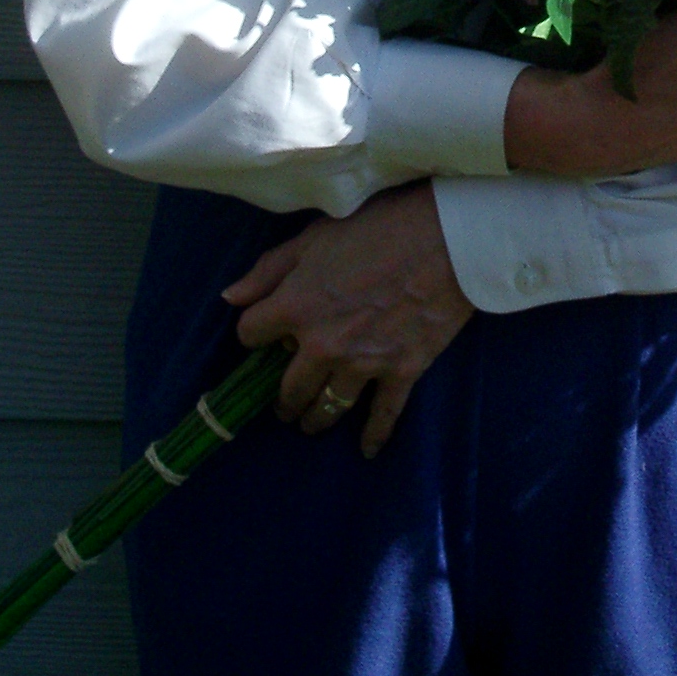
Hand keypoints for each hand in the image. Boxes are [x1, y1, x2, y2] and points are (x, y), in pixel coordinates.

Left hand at [221, 180, 471, 457]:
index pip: (251, 335)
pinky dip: (374, 435)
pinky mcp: (401, 372)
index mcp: (296, 306)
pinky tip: (367, 448)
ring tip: (311, 423)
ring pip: (328, 407)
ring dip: (315, 419)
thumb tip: (230, 297)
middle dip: (283, 398)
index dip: (254, 335)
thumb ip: (269, 270)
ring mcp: (363, 364)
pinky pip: (382, 415)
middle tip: (284, 404)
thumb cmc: (379, 227)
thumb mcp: (316, 236)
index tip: (262, 337)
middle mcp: (322, 345)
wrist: (446, 238)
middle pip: (287, 388)